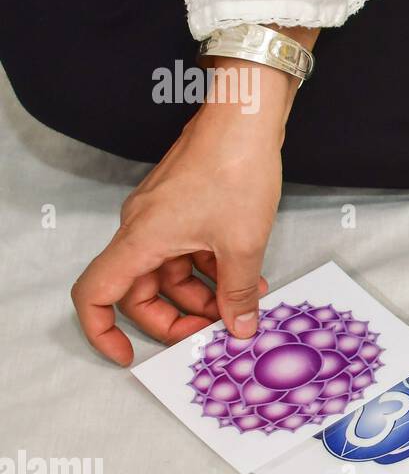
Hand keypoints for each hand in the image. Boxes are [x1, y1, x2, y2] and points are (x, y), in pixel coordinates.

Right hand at [71, 57, 295, 364]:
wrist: (244, 116)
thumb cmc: (235, 169)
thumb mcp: (243, 244)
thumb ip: (238, 292)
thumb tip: (238, 328)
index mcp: (140, 240)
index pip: (96, 294)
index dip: (102, 332)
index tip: (129, 356)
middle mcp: (141, 228)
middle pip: (138, 291)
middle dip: (175, 317)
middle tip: (214, 332)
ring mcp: (162, 216)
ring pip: (168, 272)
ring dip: (201, 294)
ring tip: (243, 306)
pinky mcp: (183, 206)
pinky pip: (186, 250)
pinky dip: (210, 269)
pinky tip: (247, 279)